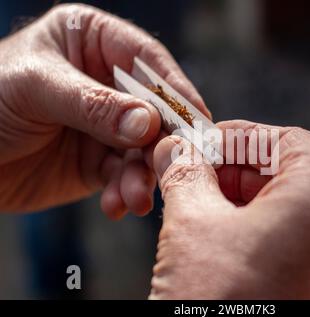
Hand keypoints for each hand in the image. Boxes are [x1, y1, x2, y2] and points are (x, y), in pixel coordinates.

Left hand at [0, 4, 208, 216]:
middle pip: (154, 110)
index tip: (198, 119)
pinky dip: (125, 192)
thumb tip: (150, 122)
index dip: (175, 90)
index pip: (147, 62)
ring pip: (143, 150)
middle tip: (172, 167)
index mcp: (93, 43)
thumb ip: (94, 105)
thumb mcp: (35, 88)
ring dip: (143, 176)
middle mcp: (106, 82)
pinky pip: (123, 177)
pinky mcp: (98, 161)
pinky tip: (118, 206)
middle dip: (162, 142)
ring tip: (136, 199)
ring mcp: (105, 125)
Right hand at [150, 120, 309, 298]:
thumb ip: (185, 173)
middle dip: (241, 172)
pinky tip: (230, 247)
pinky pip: (307, 251)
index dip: (244, 137)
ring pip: (300, 216)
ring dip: (252, 205)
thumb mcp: (190, 225)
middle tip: (198, 177)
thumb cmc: (214, 303)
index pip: (290, 142)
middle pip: (295, 177)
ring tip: (206, 211)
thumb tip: (174, 150)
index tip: (208, 145)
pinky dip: (270, 238)